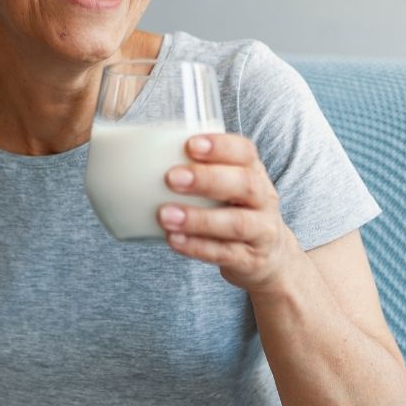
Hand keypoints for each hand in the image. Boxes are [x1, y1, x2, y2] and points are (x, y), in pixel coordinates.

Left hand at [156, 133, 299, 292]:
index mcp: (254, 172)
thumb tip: (135, 156)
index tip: (190, 145)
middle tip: (171, 178)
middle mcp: (263, 199)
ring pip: (236, 223)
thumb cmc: (234, 210)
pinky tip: (174, 240)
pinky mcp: (251, 260)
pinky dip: (198, 247)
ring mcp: (261, 231)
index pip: (245, 152)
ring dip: (198, 219)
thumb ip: (195, 170)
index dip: (221, 146)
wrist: (270, 257)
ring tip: (165, 215)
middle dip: (207, 179)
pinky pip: (226, 254)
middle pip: (244, 184)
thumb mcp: (227, 185)